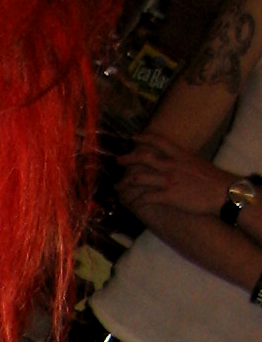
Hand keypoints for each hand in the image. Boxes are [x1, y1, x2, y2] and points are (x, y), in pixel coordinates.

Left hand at [118, 132, 239, 219]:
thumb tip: (176, 161)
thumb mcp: (197, 163)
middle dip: (127, 159)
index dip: (144, 138)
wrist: (224, 192)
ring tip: (118, 186)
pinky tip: (133, 203)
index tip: (133, 138)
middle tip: (118, 161)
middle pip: (143, 158)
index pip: (158, 141)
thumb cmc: (213, 179)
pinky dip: (136, 201)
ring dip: (125, 183)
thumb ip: (183, 161)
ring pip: (139, 178)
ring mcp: (168, 180)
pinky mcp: (168, 196)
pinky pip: (146, 197)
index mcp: (180, 154)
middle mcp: (172, 165)